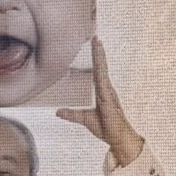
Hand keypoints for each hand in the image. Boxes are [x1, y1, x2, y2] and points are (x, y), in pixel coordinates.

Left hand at [56, 37, 143, 166]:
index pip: (98, 72)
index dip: (96, 58)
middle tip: (96, 36)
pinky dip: (101, 69)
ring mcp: (108, 93)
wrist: (117, 139)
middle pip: (101, 67)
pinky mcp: (108, 98)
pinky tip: (99, 61)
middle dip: (98, 52)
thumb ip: (72, 114)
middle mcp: (107, 90)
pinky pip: (103, 81)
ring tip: (98, 43)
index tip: (95, 45)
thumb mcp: (84, 119)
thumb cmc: (106, 129)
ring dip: (100, 56)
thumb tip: (58, 112)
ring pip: (102, 70)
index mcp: (103, 92)